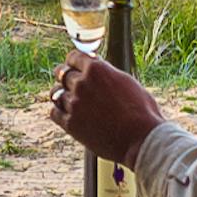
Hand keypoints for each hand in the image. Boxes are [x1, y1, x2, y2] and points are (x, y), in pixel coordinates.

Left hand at [47, 49, 163, 162]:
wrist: (141, 139)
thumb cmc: (142, 111)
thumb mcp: (127, 82)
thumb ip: (108, 72)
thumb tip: (99, 68)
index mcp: (96, 69)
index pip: (73, 57)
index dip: (74, 61)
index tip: (75, 66)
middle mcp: (82, 84)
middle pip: (62, 73)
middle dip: (67, 77)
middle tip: (70, 82)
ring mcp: (74, 104)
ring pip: (55, 92)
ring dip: (61, 94)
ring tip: (68, 99)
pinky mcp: (70, 124)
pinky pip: (54, 112)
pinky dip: (59, 111)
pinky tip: (67, 114)